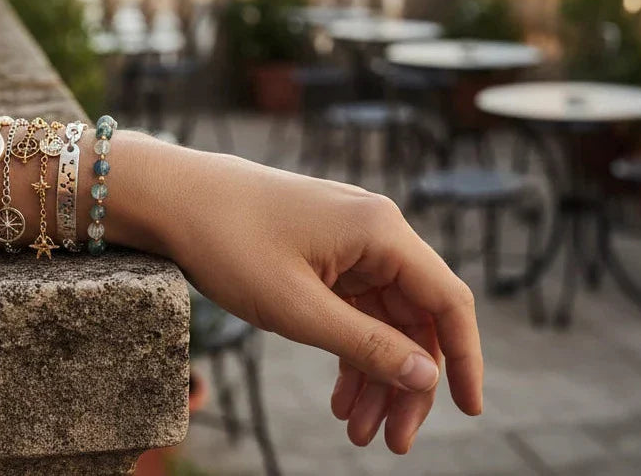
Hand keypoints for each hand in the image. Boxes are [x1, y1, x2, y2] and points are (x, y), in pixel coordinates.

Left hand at [120, 137, 482, 453]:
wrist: (171, 198)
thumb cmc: (228, 243)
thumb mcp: (298, 309)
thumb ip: (367, 345)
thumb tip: (428, 377)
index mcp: (382, 233)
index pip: (448, 302)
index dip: (465, 359)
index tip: (469, 411)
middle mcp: (376, 231)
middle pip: (415, 318)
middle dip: (406, 383)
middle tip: (390, 441)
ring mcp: (350, 240)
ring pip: (384, 319)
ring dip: (375, 375)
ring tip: (356, 431)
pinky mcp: (325, 251)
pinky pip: (354, 308)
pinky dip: (350, 351)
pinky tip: (340, 396)